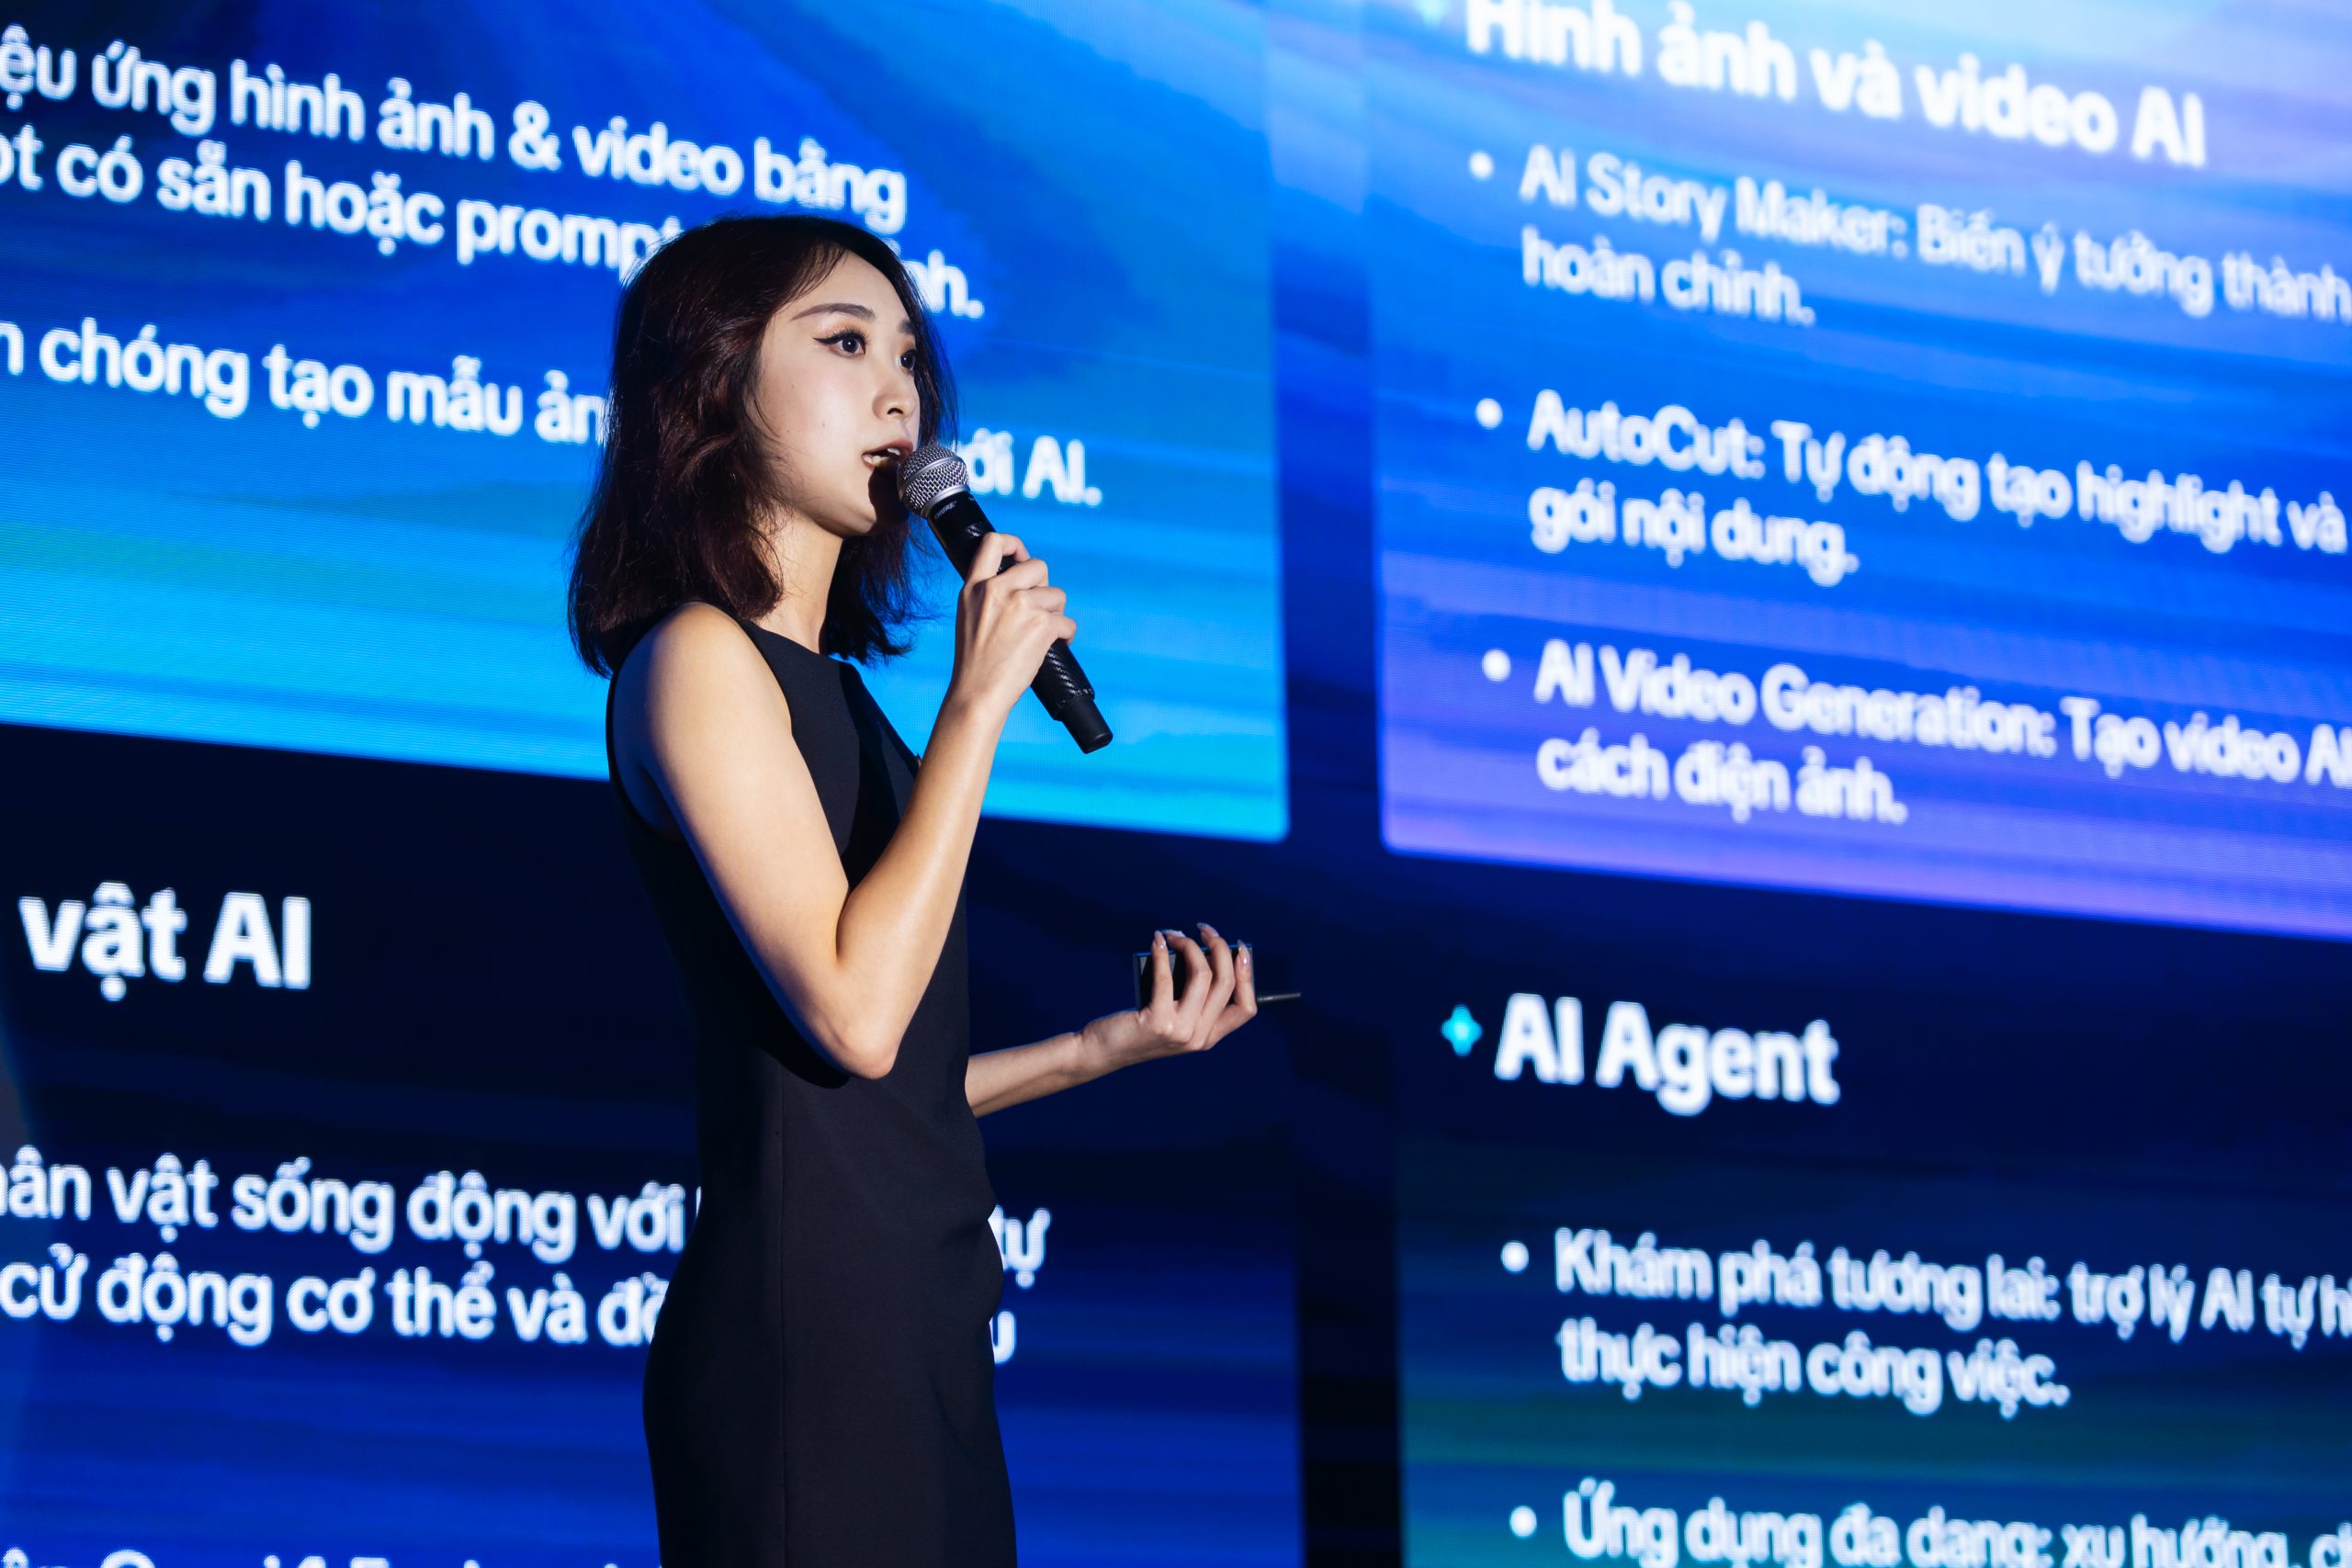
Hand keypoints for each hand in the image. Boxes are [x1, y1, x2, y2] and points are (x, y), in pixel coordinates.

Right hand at [944, 531, 1077, 722]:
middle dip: (1045, 587)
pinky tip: (1056, 644)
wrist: (978, 693)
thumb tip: (1024, 583)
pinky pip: (1068, 621)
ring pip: (1057, 595)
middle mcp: (997, 590)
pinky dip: (1067, 634)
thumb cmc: (975, 662)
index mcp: (974, 587)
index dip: (1014, 544)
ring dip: (1056, 614)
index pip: (993, 543)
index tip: (1022, 558)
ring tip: (1042, 634)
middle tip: (1038, 610)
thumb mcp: (969, 616)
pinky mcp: (1042, 625)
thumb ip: (988, 595)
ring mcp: (1021, 605)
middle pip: (1038, 566)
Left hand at [1079, 923, 1259, 1073]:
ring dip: (1190, 946)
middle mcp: (1199, 1037)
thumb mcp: (1172, 1017)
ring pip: (1203, 976)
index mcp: (1208, 1037)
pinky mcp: (1158, 1022)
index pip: (1246, 1008)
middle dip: (1220, 948)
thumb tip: (1200, 951)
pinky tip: (1157, 940)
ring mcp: (1181, 1031)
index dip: (1247, 975)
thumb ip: (1190, 997)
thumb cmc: (1136, 1027)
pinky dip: (1162, 953)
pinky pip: (1166, 977)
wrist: (1103, 1051)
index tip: (1240, 949)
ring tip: (1175, 935)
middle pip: (1227, 984)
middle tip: (1205, 930)